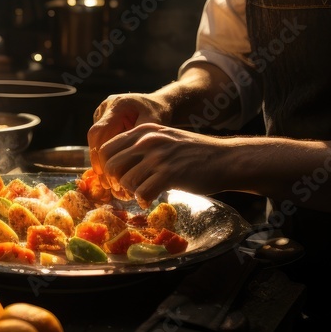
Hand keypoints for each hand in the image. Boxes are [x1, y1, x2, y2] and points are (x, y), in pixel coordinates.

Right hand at [87, 92, 167, 190]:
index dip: (98, 153)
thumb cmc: (159, 112)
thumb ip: (140, 139)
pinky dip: (106, 155)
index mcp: (118, 105)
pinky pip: (101, 139)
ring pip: (95, 140)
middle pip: (94, 137)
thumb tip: (126, 163)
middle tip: (105, 182)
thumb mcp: (155, 124)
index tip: (104, 173)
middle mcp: (107, 107)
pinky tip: (112, 172)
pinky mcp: (105, 120)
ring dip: (101, 160)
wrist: (160, 102)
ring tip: (108, 181)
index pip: (99, 131)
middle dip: (98, 160)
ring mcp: (103, 113)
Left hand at [96, 123, 229, 206]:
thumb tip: (117, 164)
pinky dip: (143, 200)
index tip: (112, 178)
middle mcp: (148, 140)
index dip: (105, 166)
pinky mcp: (169, 174)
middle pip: (111, 165)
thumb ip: (142, 146)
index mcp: (144, 130)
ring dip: (130, 193)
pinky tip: (150, 200)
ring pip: (125, 181)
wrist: (225, 158)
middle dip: (114, 182)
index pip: (107, 148)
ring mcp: (158, 157)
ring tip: (140, 195)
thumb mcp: (165, 138)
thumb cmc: (194, 152)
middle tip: (123, 191)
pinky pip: (142, 193)